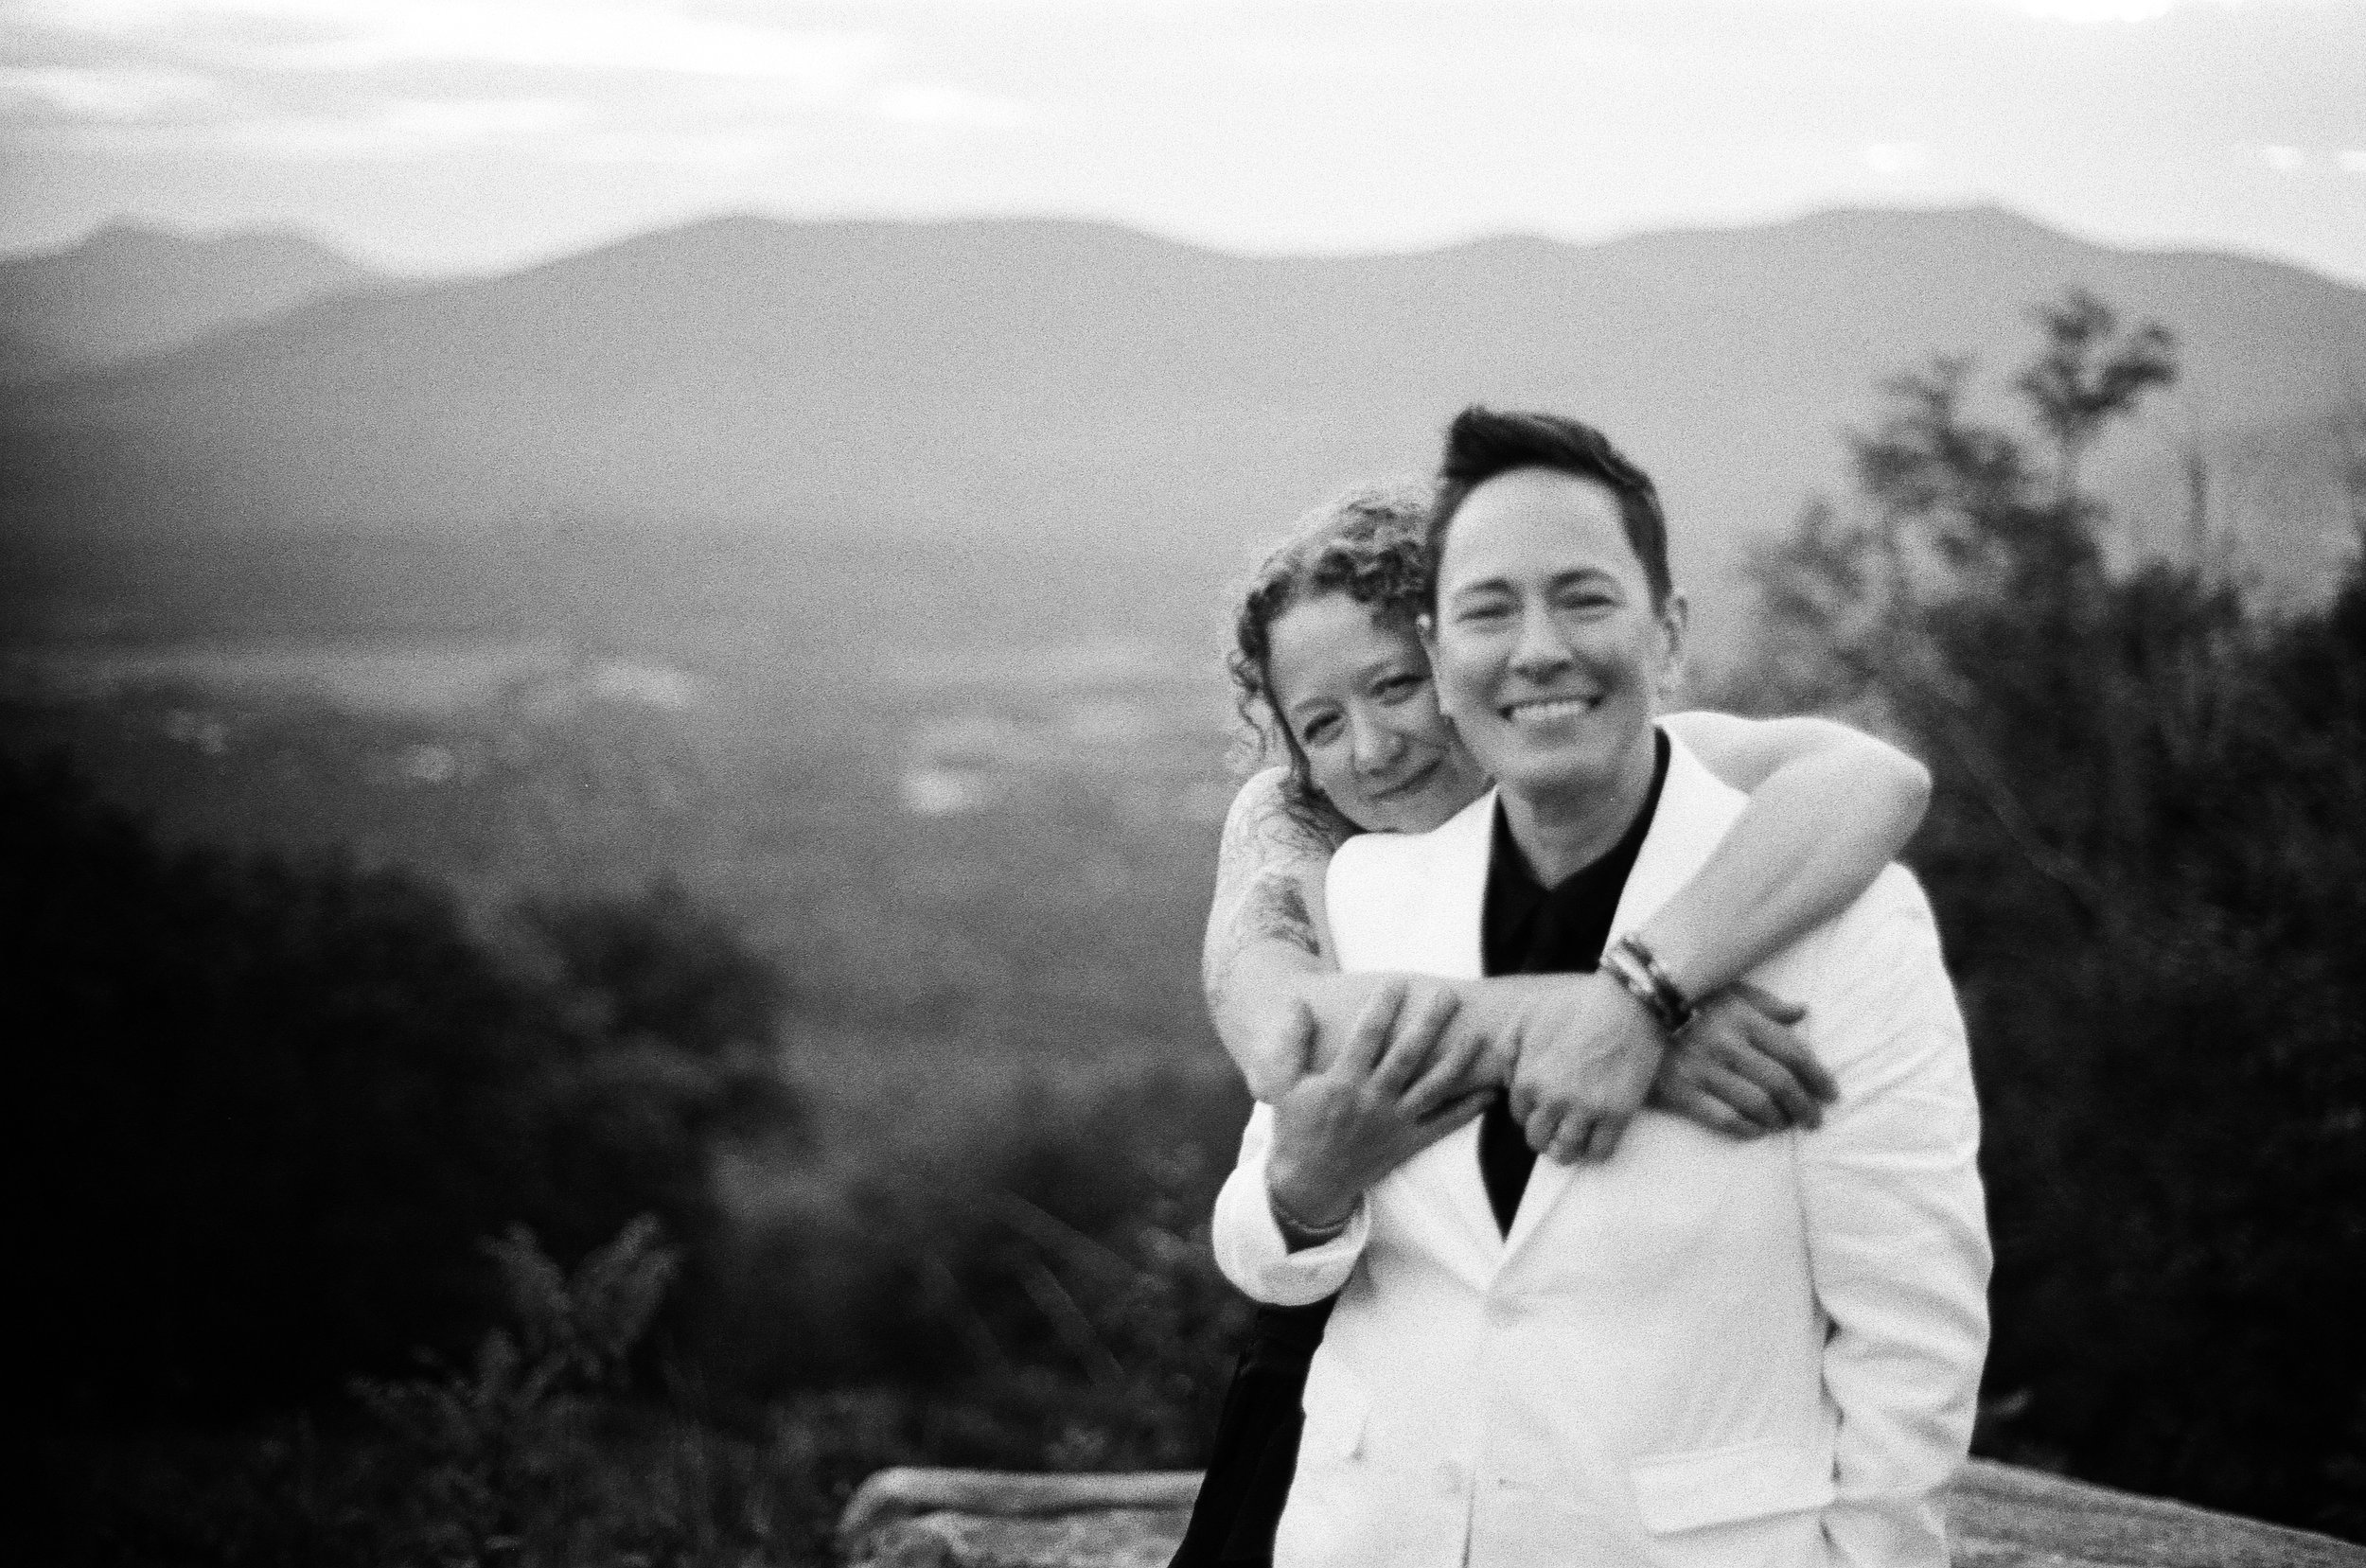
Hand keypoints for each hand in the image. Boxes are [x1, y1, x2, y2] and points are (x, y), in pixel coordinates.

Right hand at [1267, 982, 1495, 1235]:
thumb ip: (1291, 1042)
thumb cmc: (1296, 1127)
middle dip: (1430, 1024)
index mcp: (1341, 1084)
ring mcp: (1395, 1123)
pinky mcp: (1409, 1143)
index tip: (1397, 982)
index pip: (1366, 1037)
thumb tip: (1298, 1003)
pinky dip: (1469, 1109)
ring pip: (1433, 1087)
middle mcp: (1372, 1101)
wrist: (1310, 1182)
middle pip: (1408, 1056)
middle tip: (1449, 995)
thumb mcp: (1284, 1084)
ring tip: (1478, 1035)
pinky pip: (1444, 1125)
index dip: (1383, 1008)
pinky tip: (1490, 1091)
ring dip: (1458, 1061)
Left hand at [1499, 972, 1665, 1165]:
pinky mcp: (1617, 1114)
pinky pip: (1601, 1152)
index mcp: (1528, 1079)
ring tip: (1574, 1140)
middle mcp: (1553, 1100)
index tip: (1543, 1108)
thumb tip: (1505, 1079)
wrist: (1628, 1001)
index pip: (1519, 1115)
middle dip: (1545, 1135)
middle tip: (1557, 1127)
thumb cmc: (1577, 1004)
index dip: (1530, 1113)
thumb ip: (1508, 1048)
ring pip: (1566, 1152)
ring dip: (1567, 1150)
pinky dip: (1596, 1151)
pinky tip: (1597, 1137)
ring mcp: (1586, 1109)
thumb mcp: (1528, 1015)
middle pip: (1538, 1139)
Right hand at [1650, 982, 1837, 1138]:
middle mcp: (1727, 1044)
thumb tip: (1801, 1012)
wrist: (1628, 1014)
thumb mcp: (1726, 990)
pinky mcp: (1681, 1091)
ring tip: (1785, 1123)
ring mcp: (1703, 1070)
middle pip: (1781, 1083)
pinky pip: (1723, 1118)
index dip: (1818, 1077)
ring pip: (1757, 1104)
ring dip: (1778, 1119)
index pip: (1793, 1052)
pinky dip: (1747, 1129)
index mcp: (1742, 1018)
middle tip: (1814, 1120)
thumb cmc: (1684, 1001)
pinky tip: (1757, 1130)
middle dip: (1804, 1106)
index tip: (1830, 1094)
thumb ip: (1765, 1004)